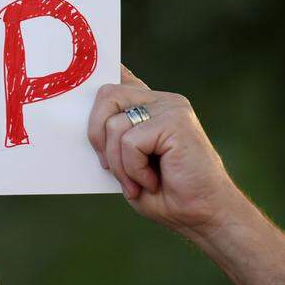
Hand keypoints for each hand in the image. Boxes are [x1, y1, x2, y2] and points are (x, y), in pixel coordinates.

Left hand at [87, 65, 245, 240]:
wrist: (202, 215)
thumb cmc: (164, 194)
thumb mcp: (127, 163)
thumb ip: (111, 137)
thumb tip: (83, 119)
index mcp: (150, 107)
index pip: (121, 75)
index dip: (103, 70)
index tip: (82, 74)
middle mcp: (161, 100)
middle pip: (106, 95)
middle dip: (96, 135)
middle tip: (108, 167)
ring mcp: (170, 108)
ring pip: (114, 125)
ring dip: (118, 164)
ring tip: (138, 182)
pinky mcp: (176, 121)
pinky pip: (130, 141)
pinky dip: (134, 169)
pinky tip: (152, 181)